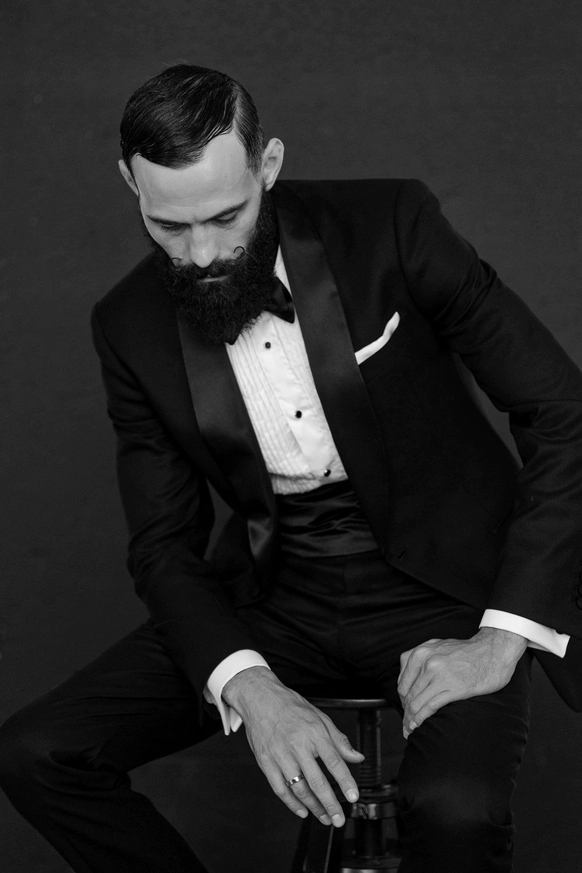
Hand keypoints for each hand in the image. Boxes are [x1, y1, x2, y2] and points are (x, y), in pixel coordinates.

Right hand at [223, 667, 363, 825]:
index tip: (353, 797)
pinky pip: (279, 789)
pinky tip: (302, 810)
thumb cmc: (290, 706)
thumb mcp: (320, 717)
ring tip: (324, 817)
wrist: (260, 698)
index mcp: (314, 732)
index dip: (345, 782)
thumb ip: (339, 740)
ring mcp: (280, 755)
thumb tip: (356, 757)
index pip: (334, 762)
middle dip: (331, 804)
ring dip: (314, 807)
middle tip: (339, 818)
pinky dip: (291, 803)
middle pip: (317, 781)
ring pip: (299, 789)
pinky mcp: (266, 762)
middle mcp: (297, 745)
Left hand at [398, 627, 527, 738]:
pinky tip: (418, 726)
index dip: (402, 700)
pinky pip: (430, 706)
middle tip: (405, 725)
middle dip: (405, 713)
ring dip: (410, 719)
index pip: (403, 683)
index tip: (404, 710)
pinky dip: (421, 719)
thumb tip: (406, 677)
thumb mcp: (437, 646)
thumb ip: (420, 658)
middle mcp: (427, 663)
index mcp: (421, 653)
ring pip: (417, 702)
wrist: (493, 651)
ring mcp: (440, 676)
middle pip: (408, 695)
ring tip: (409, 730)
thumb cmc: (467, 651)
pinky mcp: (454, 688)